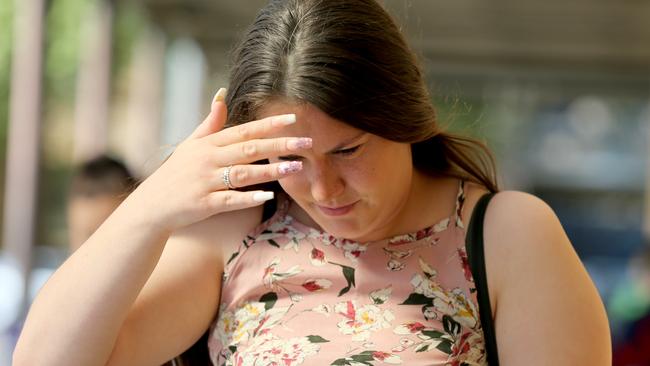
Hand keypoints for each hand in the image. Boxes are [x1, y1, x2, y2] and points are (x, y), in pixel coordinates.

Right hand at [131, 88, 308, 231]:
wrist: (152, 205)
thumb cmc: (175, 174)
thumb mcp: (190, 145)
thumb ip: (210, 122)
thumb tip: (222, 93)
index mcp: (208, 144)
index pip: (244, 130)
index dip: (269, 124)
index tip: (294, 118)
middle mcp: (208, 159)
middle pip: (248, 148)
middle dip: (279, 144)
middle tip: (306, 142)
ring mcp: (205, 181)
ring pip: (243, 173)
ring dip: (270, 170)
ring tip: (295, 167)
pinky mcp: (203, 204)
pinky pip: (229, 199)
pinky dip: (248, 197)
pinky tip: (268, 196)